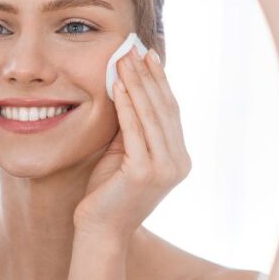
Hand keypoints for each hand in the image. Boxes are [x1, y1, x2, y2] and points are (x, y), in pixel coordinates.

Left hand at [74, 48, 190, 240]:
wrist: (100, 231)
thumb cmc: (106, 194)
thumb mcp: (124, 154)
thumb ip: (132, 128)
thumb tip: (129, 88)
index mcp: (178, 159)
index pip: (170, 112)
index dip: (159, 82)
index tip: (148, 56)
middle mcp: (178, 163)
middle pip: (164, 109)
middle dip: (149, 76)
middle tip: (136, 48)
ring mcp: (164, 169)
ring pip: (151, 116)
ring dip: (138, 84)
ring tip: (126, 60)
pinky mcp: (144, 173)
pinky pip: (135, 131)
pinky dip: (128, 106)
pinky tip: (119, 86)